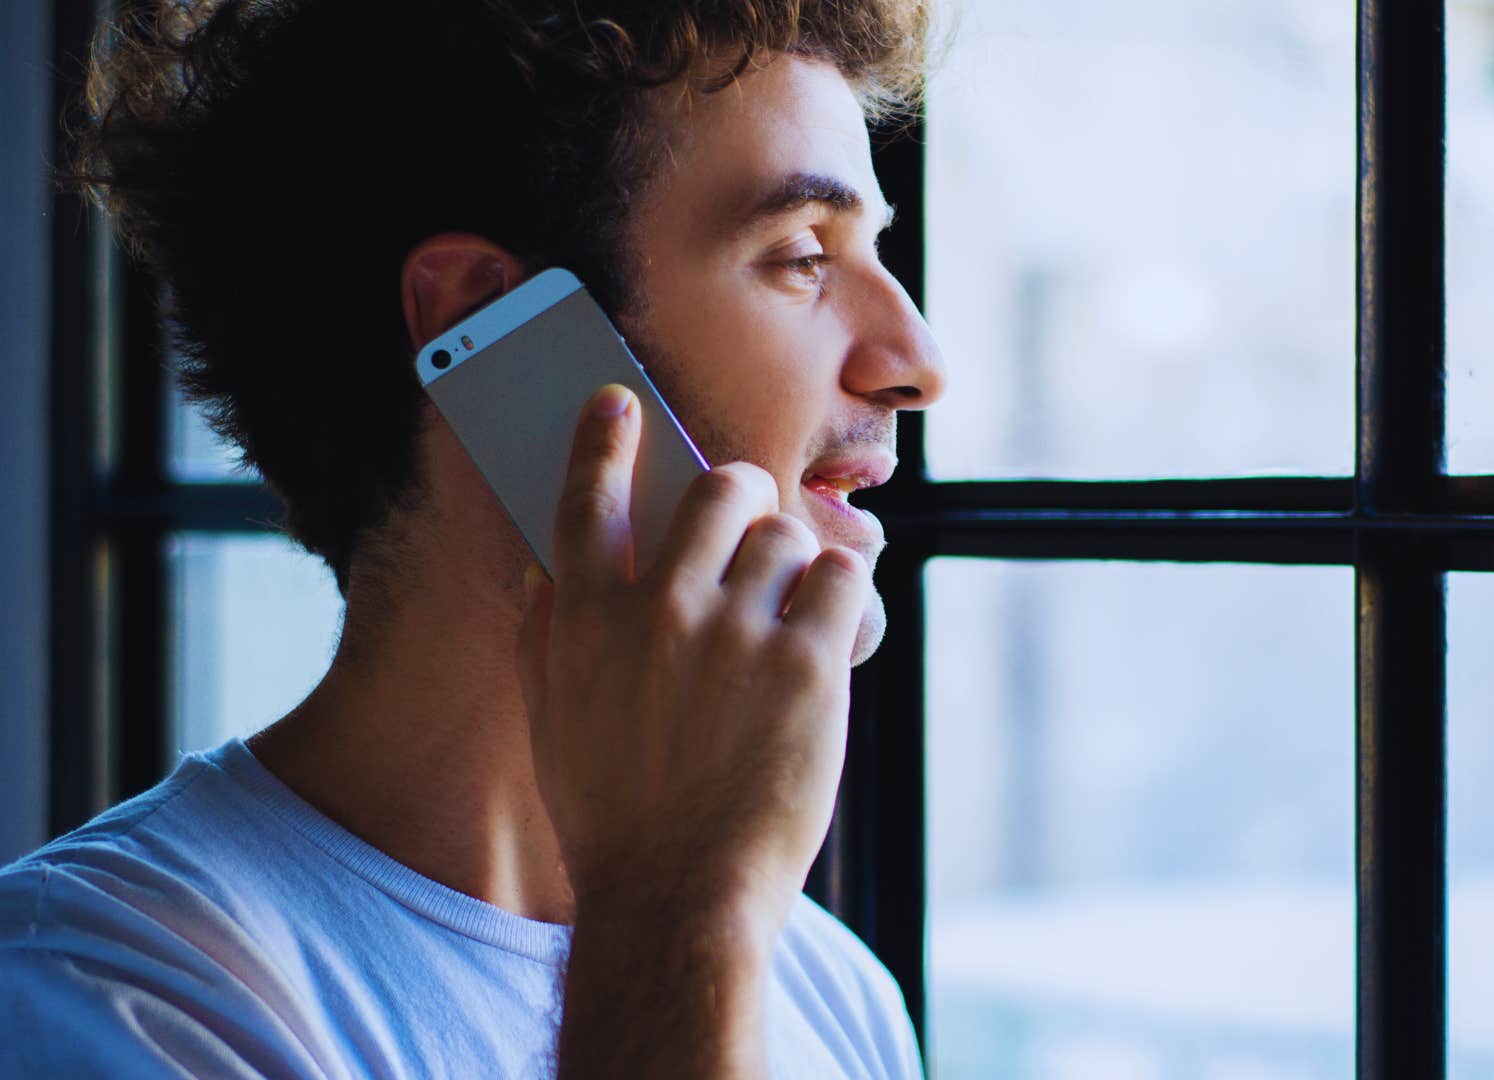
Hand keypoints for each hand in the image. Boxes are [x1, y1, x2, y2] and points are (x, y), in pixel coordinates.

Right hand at [515, 383, 866, 935]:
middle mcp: (658, 610)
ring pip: (787, 534)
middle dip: (742, 493)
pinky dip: (840, 595)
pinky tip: (826, 631)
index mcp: (585, 620)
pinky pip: (843, 577)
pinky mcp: (807, 662)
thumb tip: (550, 568)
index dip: (603, 439)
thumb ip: (547, 637)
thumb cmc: (615, 816)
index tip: (616, 403)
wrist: (678, 895)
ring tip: (787, 612)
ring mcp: (736, 632)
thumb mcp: (553, 722)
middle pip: (718, 490)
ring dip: (793, 563)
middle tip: (752, 516)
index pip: (588, 497)